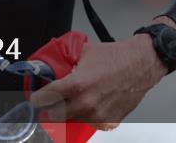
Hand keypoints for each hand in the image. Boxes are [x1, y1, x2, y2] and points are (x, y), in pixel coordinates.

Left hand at [28, 32, 168, 130]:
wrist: (140, 64)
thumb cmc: (115, 57)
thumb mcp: (83, 52)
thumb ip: (65, 61)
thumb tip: (51, 66)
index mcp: (77, 85)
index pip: (46, 98)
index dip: (37, 98)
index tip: (35, 99)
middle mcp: (86, 103)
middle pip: (55, 115)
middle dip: (50, 108)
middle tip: (51, 102)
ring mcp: (97, 115)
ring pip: (72, 120)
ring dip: (70, 112)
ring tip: (74, 100)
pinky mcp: (109, 122)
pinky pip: (90, 123)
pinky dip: (86, 116)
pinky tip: (90, 104)